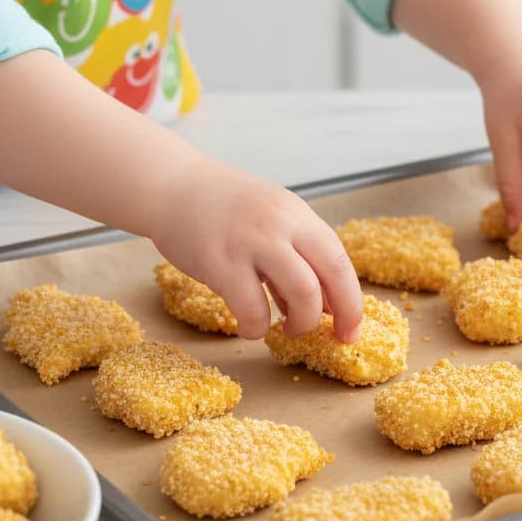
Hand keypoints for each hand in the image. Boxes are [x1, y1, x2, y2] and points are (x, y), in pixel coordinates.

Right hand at [150, 158, 362, 341]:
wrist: (170, 185)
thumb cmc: (223, 209)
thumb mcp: (271, 220)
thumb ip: (297, 257)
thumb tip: (323, 307)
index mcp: (299, 215)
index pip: (340, 262)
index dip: (352, 302)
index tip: (350, 329)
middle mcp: (282, 224)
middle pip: (332, 277)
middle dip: (341, 316)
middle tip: (327, 335)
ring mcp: (252, 241)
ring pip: (302, 294)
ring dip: (301, 323)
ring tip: (285, 328)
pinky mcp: (220, 262)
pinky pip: (253, 309)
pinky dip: (256, 327)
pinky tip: (249, 325)